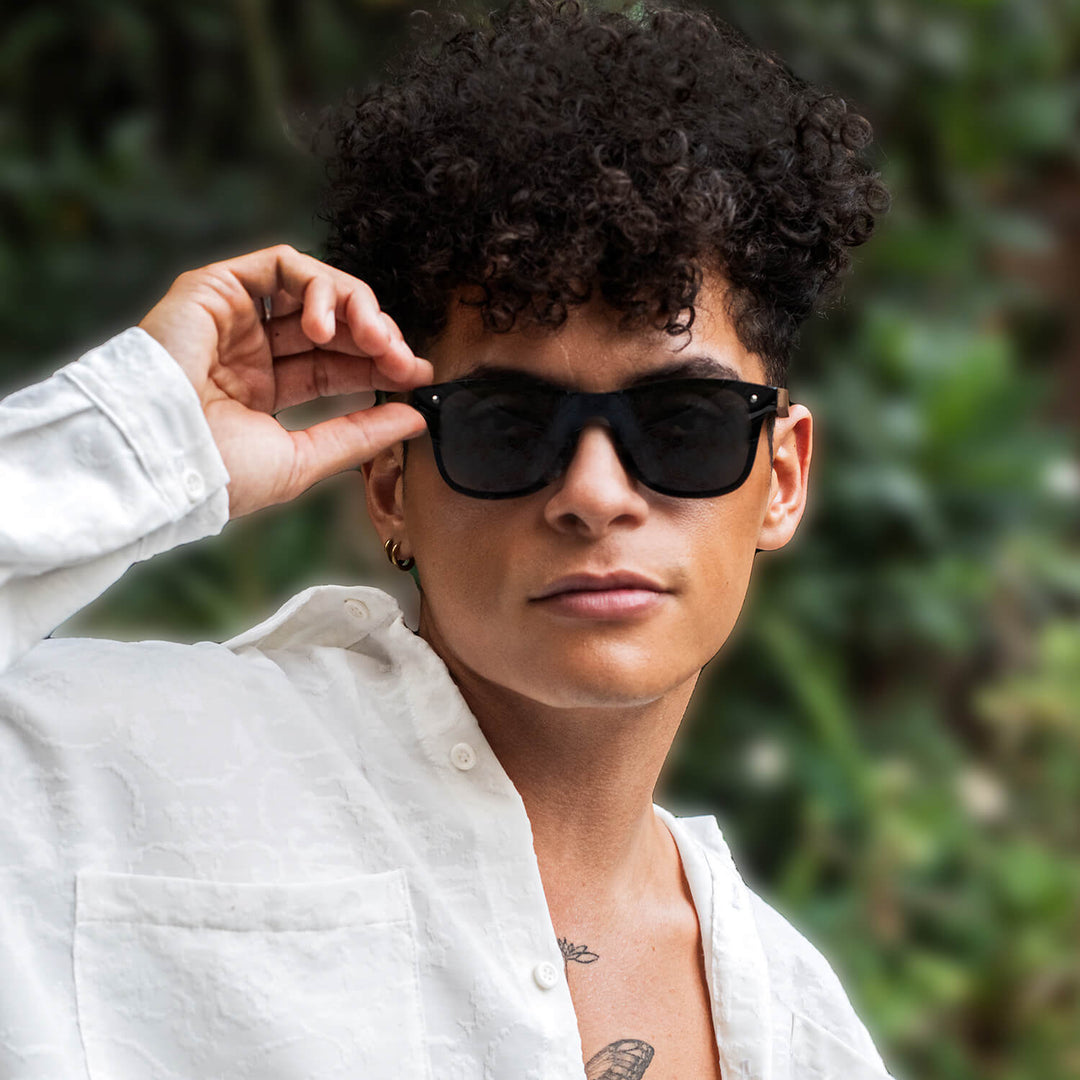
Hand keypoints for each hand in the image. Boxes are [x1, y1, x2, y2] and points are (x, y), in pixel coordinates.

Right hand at [138, 244, 433, 517]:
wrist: (160, 459)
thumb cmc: (218, 473)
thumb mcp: (304, 458)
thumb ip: (360, 435)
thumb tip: (415, 419)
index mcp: (263, 391)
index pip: (335, 365)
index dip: (379, 364)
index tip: (418, 376)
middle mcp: (249, 350)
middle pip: (332, 326)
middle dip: (377, 337)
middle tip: (405, 359)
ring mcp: (234, 317)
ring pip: (314, 288)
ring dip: (357, 308)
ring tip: (377, 341)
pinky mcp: (216, 286)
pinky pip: (282, 265)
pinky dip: (319, 286)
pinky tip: (330, 326)